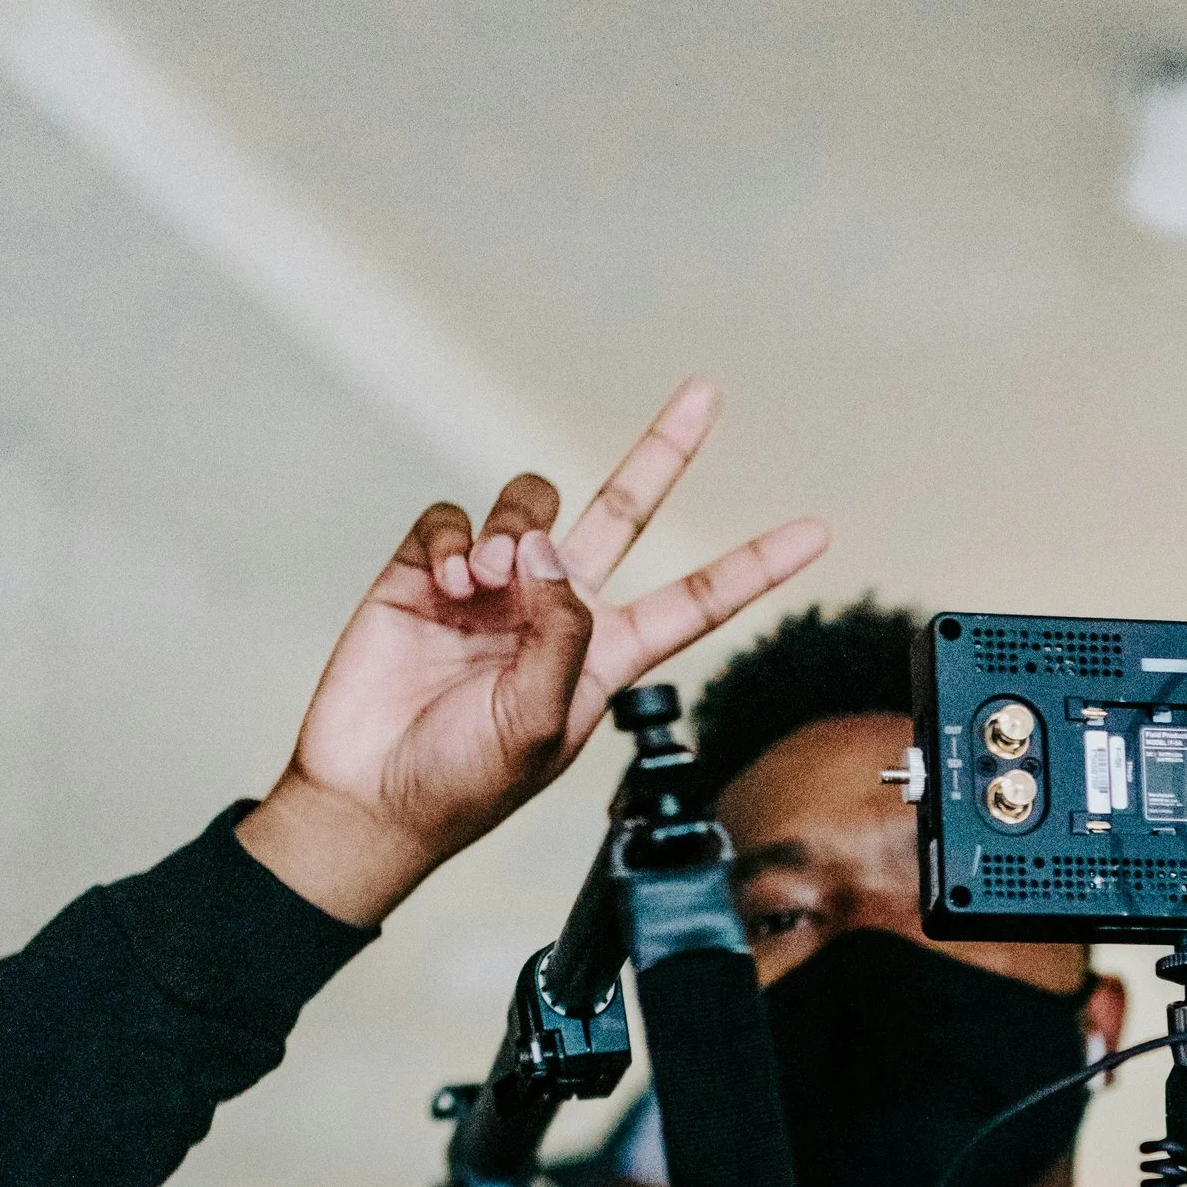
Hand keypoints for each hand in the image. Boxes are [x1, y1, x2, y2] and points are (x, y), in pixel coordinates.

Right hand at [237, 380, 828, 922]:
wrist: (370, 792)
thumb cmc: (462, 782)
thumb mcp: (541, 724)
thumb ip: (562, 634)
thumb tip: (548, 551)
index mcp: (605, 655)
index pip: (697, 601)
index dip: (754, 566)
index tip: (815, 533)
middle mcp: (557, 608)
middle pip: (624, 511)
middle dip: (662, 450)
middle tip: (707, 393)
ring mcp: (494, 585)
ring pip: (532, 503)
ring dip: (515, 529)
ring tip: (488, 581)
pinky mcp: (428, 572)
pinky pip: (455, 518)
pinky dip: (455, 540)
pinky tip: (448, 582)